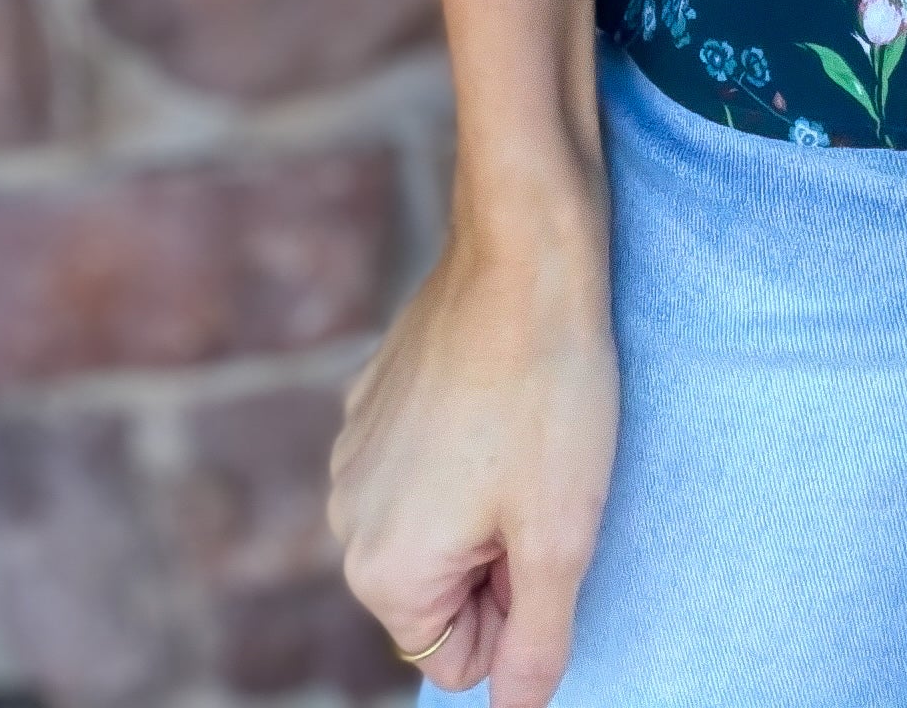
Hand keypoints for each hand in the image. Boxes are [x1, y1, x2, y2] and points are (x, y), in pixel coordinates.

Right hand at [331, 195, 617, 706]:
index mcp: (381, 569)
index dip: (518, 601)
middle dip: (498, 554)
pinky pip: (424, 462)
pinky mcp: (370, 398)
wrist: (526, 251)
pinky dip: (464, 444)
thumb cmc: (550, 392)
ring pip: (434, 525)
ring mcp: (351, 453)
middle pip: (442, 591)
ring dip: (484, 499)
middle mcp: (344, 518)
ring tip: (523, 428)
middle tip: (541, 477)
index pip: (460, 655)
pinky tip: (497, 391)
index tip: (541, 525)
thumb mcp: (561, 537)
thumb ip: (535, 644)